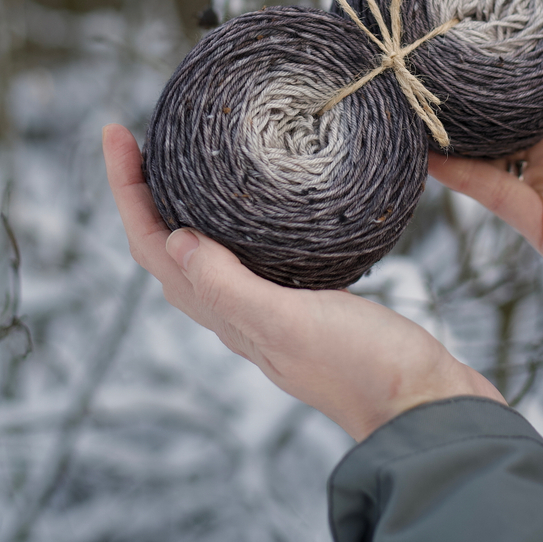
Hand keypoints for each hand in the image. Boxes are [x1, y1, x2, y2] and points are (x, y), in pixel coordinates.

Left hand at [103, 124, 504, 440]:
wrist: (426, 408)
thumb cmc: (363, 369)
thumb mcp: (291, 323)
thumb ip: (232, 288)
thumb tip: (175, 239)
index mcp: (227, 316)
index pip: (153, 247)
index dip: (127, 191)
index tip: (116, 133)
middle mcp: (240, 312)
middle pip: (169, 246)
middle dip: (145, 190)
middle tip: (142, 135)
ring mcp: (275, 308)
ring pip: (209, 250)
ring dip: (185, 204)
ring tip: (187, 159)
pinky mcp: (312, 301)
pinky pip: (256, 254)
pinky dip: (240, 221)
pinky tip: (265, 200)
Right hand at [429, 23, 542, 303]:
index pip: (521, 82)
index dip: (487, 61)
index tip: (447, 31)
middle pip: (494, 119)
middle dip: (453, 97)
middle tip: (406, 64)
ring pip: (482, 156)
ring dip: (443, 134)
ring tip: (399, 101)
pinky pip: (492, 196)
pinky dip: (456, 175)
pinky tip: (425, 148)